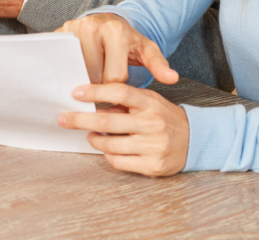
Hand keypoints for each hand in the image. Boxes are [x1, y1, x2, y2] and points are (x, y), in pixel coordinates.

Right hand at [56, 12, 177, 84]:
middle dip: (99, 86)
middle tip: (104, 83)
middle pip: (92, 76)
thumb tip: (172, 78)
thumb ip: (159, 65)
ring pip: (75, 72)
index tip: (119, 88)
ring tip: (92, 76)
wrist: (107, 21)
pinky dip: (67, 72)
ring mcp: (73, 29)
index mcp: (116, 31)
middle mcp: (92, 27)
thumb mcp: (146, 50)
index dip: (117, 89)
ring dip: (83, 79)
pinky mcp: (58, 34)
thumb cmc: (127, 41)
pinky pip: (60, 63)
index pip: (113, 77)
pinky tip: (76, 73)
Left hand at [58, 83, 189, 176]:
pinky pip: (119, 162)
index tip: (76, 92)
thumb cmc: (164, 117)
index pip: (120, 93)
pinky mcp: (152, 166)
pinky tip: (107, 148)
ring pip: (110, 145)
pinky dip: (107, 155)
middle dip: (80, 120)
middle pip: (107, 121)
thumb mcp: (149, 101)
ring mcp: (153, 146)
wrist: (194, 139)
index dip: (96, 92)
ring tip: (89, 135)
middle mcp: (152, 124)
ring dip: (93, 139)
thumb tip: (91, 100)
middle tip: (64, 118)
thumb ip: (125, 100)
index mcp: (150, 103)